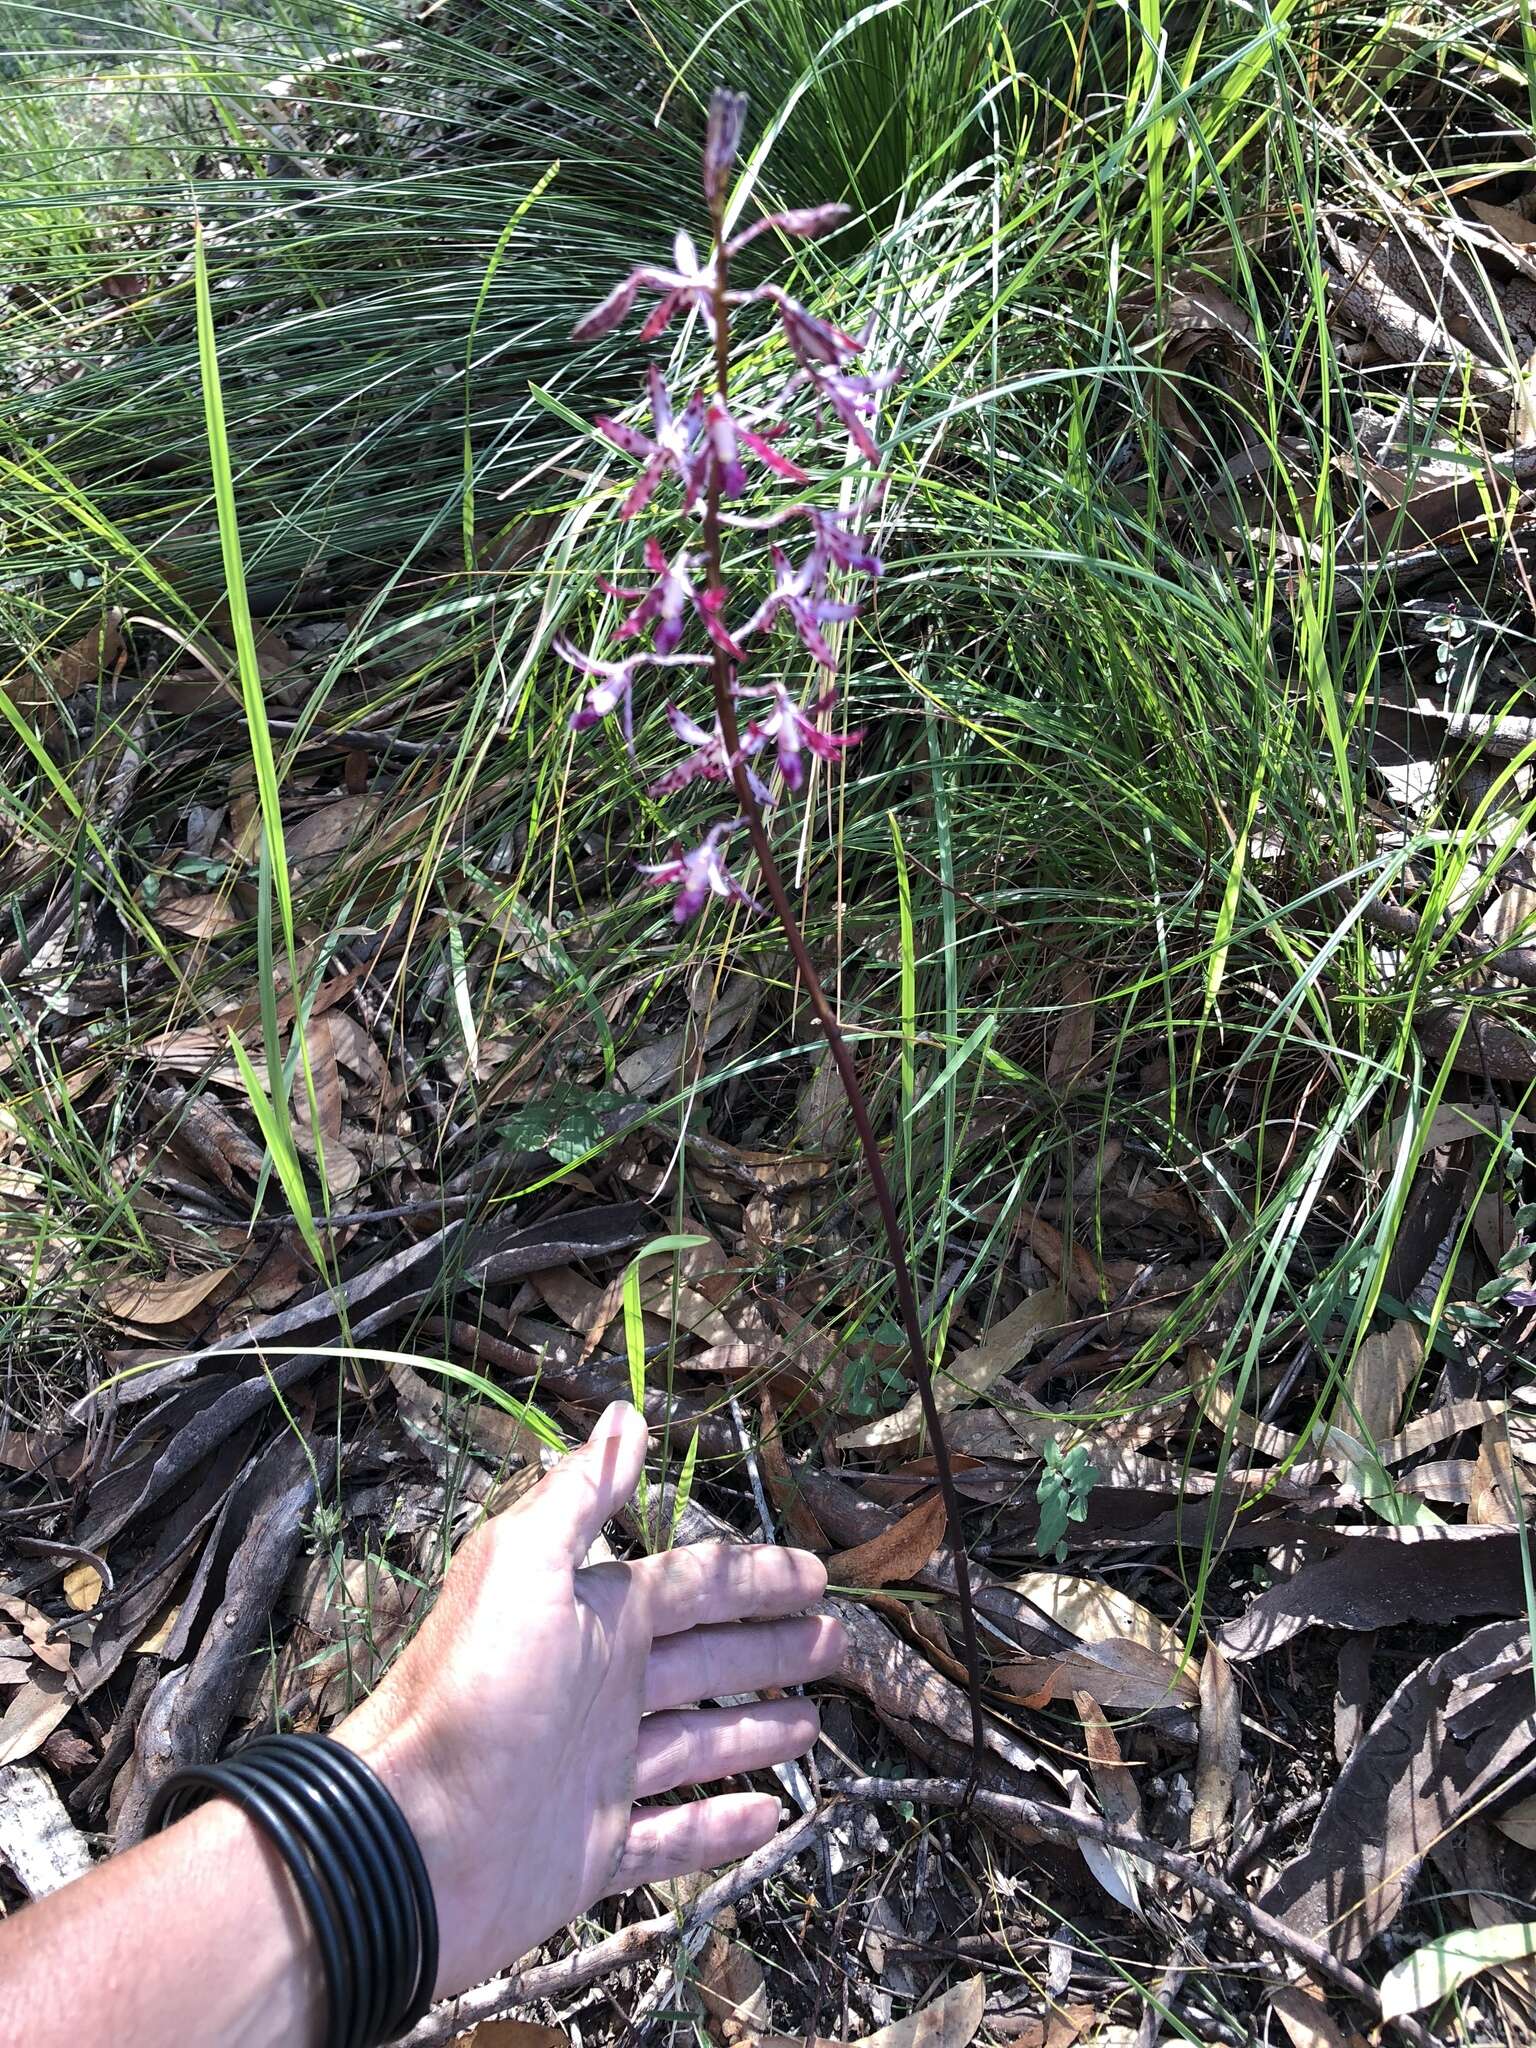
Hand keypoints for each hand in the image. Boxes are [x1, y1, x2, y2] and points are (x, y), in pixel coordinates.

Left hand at [336, 1401, 841, 1997]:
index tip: (816, 1574)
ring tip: (814, 1722)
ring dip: (755, 1729)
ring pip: (698, 1742)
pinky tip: (771, 1816)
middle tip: (836, 1644)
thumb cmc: (470, 1692)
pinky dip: (720, 1826)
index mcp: (592, 1617)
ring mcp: (598, 1771)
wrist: (406, 1836)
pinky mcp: (593, 1850)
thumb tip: (624, 1411)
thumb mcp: (522, 1567)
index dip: (754, 1575)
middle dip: (770, 1646)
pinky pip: (673, 1836)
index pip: (694, 1583)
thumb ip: (580, 1496)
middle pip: (705, 1657)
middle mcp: (600, 1687)